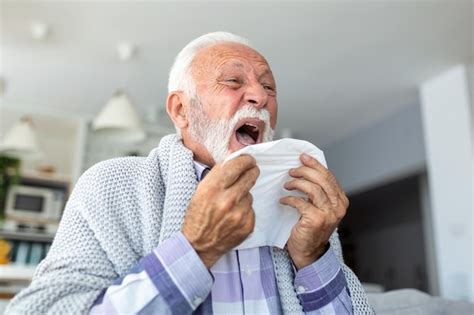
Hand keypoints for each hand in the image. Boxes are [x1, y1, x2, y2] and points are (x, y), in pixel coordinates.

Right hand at [182, 155, 258, 267]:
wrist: (199, 245)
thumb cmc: (197, 216)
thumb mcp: (200, 191)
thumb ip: (218, 174)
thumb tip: (234, 157)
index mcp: (212, 188)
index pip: (236, 165)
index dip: (245, 159)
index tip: (248, 159)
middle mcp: (227, 200)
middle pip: (250, 176)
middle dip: (251, 171)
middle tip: (251, 170)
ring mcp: (239, 213)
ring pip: (250, 193)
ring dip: (243, 194)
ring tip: (231, 204)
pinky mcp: (248, 224)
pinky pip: (251, 208)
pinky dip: (245, 209)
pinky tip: (233, 216)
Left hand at [280, 153, 348, 269]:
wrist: (309, 252)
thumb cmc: (311, 228)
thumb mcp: (320, 207)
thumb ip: (318, 192)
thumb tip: (305, 169)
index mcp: (341, 200)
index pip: (329, 176)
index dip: (315, 165)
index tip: (302, 157)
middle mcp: (338, 206)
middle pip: (322, 179)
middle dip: (305, 171)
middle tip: (291, 171)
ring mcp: (328, 214)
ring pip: (313, 189)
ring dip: (297, 183)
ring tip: (287, 185)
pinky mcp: (316, 220)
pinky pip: (301, 202)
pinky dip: (290, 199)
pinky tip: (284, 200)